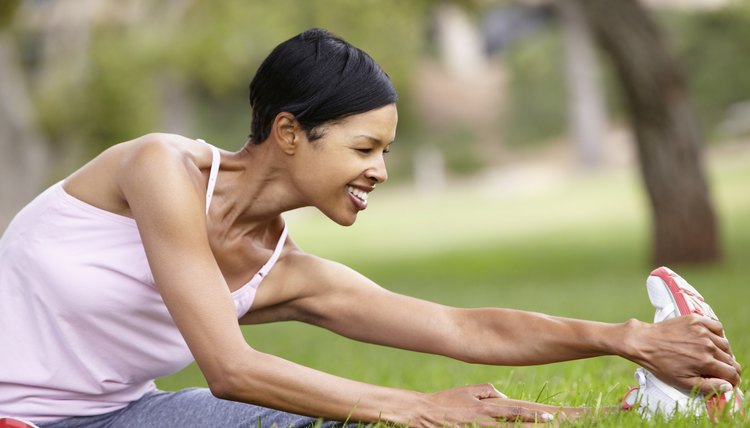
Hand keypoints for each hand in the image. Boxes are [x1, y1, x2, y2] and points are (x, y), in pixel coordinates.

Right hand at [412, 384, 553, 426]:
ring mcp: (480, 427)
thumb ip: (489, 391)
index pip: (519, 410)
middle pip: (520, 422)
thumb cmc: (446, 401)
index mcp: (488, 405)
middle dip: (541, 423)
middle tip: (562, 422)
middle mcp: (487, 418)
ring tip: (550, 426)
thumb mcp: (469, 390)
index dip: (537, 414)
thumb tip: (505, 397)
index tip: (555, 417)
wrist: (422, 411)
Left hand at [626, 315, 741, 393]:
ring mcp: (702, 331)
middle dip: (727, 367)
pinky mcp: (696, 320)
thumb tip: (728, 386)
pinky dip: (718, 334)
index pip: (732, 373)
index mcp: (706, 362)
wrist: (644, 342)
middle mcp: (707, 345)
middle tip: (719, 370)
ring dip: (723, 352)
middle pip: (729, 359)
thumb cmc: (660, 364)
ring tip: (713, 357)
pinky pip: (717, 327)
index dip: (732, 380)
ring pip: (725, 344)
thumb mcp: (682, 382)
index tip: (728, 381)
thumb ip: (708, 386)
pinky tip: (711, 340)